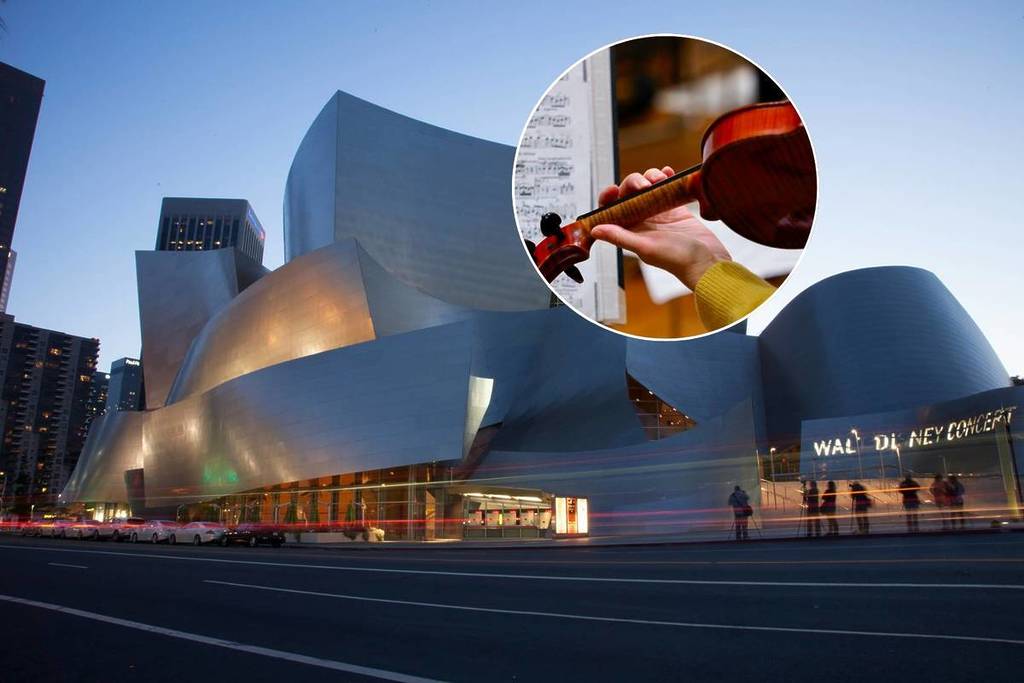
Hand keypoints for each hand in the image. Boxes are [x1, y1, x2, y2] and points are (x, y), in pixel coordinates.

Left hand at [589, 166, 730, 289]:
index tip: (613, 189)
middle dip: (634, 183)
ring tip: (659, 178)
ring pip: (647, 187)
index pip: (611, 211)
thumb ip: (620, 237)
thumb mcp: (646, 247)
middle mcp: (642, 222)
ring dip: (650, 177)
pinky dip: (666, 177)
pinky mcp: (676, 209)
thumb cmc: (679, 260)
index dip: (608, 198)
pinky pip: (666, 188)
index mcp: (631, 232)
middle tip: (645, 184)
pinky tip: (668, 172)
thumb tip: (595, 230)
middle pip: (629, 194)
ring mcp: (659, 214)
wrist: (709, 262)